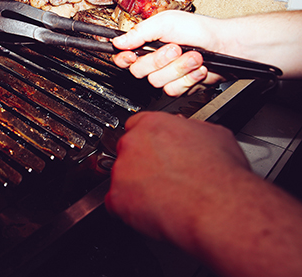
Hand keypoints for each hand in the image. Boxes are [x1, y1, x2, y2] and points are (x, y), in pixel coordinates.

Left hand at [105, 111, 301, 276]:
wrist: (219, 207)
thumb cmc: (221, 175)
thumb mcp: (213, 134)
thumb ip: (189, 129)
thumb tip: (188, 130)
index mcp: (152, 124)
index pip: (137, 126)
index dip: (148, 141)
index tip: (154, 151)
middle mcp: (132, 143)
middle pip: (127, 151)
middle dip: (141, 164)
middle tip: (162, 178)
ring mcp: (121, 170)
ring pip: (121, 177)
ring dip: (136, 187)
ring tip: (162, 197)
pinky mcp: (117, 198)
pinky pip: (116, 203)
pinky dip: (129, 210)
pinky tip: (151, 212)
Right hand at [111, 11, 224, 95]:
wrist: (226, 46)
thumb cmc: (200, 29)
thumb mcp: (166, 22)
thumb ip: (139, 32)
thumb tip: (117, 41)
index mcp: (147, 43)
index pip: (123, 57)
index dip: (124, 58)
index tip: (131, 55)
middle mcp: (154, 60)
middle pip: (139, 71)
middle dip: (160, 60)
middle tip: (176, 49)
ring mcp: (167, 74)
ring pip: (157, 81)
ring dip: (179, 68)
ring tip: (194, 57)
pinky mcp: (180, 86)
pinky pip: (173, 90)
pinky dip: (188, 79)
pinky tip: (197, 69)